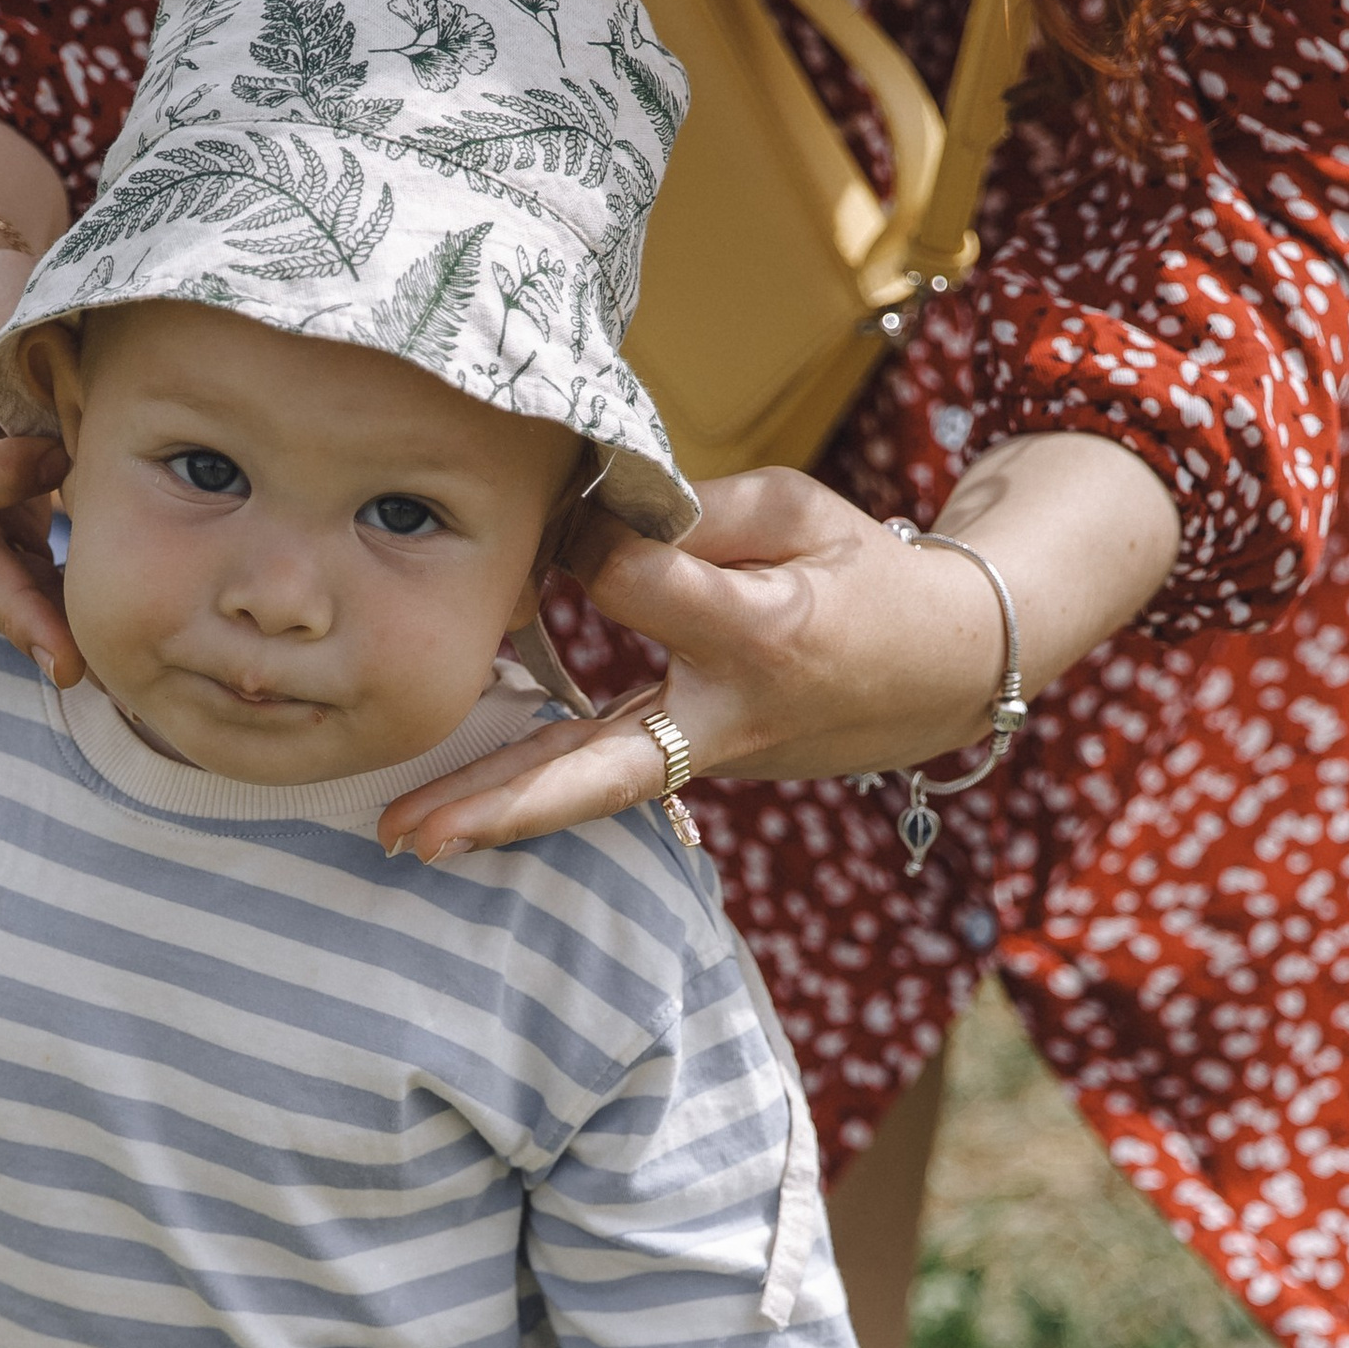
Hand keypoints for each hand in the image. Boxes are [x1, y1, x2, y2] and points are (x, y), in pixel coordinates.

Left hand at [376, 430, 1180, 861]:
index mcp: (763, 635)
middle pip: (605, 767)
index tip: (584, 512)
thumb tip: (590, 513)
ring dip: (498, 815)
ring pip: (594, 790)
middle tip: (412, 833)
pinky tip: (460, 813)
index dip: (596, 539)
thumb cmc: (865, 574)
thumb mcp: (797, 510)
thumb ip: (694, 511)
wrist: (944, 668)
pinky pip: (610, 779)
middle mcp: (730, 716)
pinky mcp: (699, 768)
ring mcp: (712, 757)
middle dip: (505, 800)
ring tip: (404, 838)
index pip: (638, 585)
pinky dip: (539, 791)